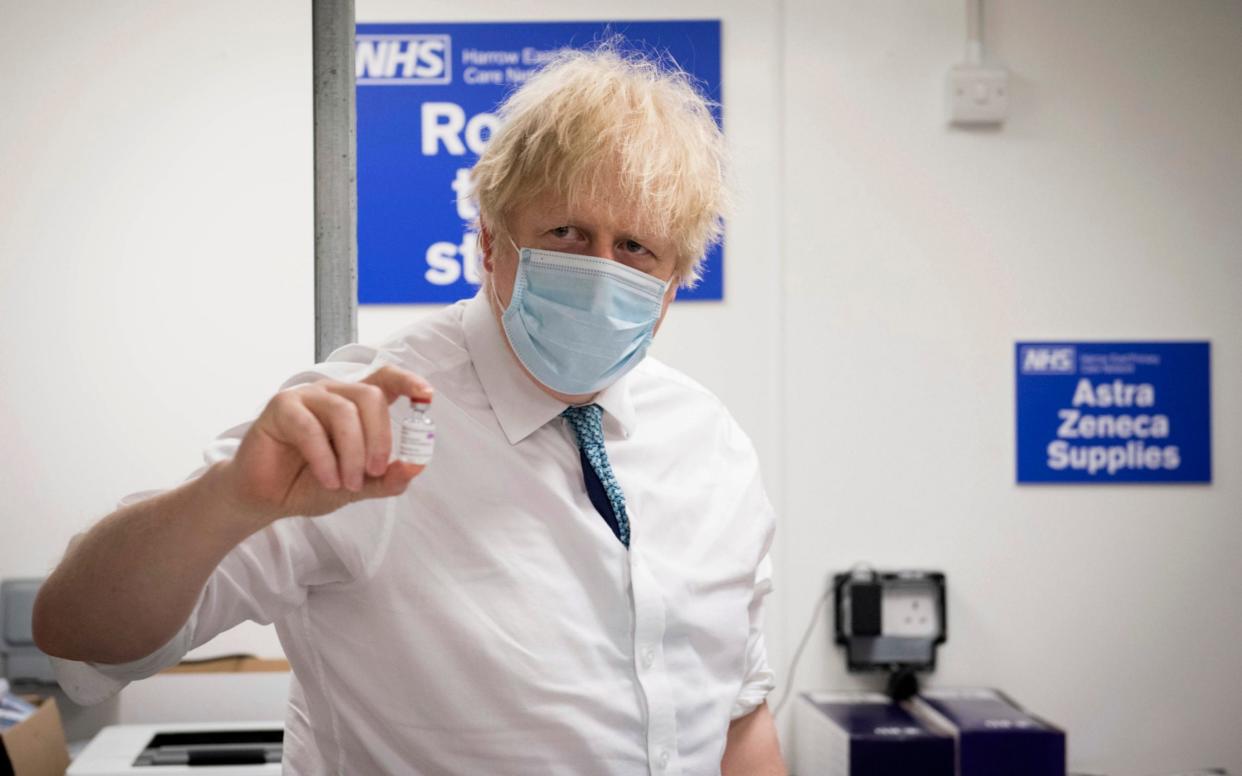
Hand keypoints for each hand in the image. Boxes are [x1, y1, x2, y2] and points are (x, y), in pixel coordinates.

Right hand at [223, 365, 434, 520]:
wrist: (268, 499)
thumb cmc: (312, 483)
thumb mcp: (359, 486)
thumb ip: (387, 478)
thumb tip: (416, 467)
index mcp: (356, 405)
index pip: (385, 379)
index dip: (408, 381)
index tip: (427, 395)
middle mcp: (334, 394)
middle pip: (371, 396)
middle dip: (379, 438)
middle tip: (375, 471)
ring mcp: (307, 397)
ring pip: (343, 412)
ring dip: (352, 453)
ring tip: (347, 483)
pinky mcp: (281, 407)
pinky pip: (310, 427)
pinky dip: (324, 458)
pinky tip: (327, 479)